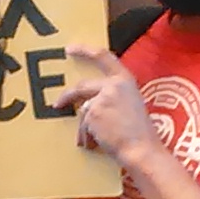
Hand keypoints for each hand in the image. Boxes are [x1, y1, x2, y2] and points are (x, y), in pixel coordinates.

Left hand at [50, 46, 160, 170]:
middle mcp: (113, 85)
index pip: (102, 56)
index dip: (84, 51)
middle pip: (82, 87)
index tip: (70, 48)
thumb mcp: (132, 104)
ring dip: (86, 126)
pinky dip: (88, 136)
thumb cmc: (140, 133)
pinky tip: (100, 142)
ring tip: (100, 139)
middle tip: (58, 103)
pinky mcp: (92, 114)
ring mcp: (101, 99)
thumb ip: (114, 95)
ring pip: (83, 110)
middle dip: (67, 96)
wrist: (141, 149)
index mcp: (125, 80)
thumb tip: (90, 101)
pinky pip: (83, 125)